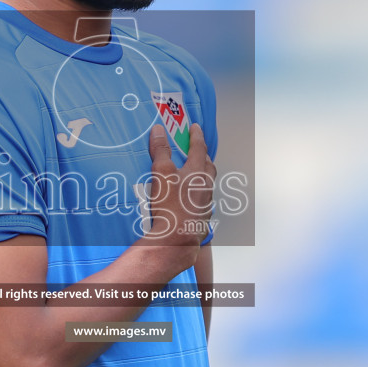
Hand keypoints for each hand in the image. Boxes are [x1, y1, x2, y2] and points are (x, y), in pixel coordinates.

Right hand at [141, 123, 214, 259]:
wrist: (177, 239)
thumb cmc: (170, 205)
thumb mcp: (161, 173)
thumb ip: (160, 150)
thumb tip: (158, 129)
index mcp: (198, 172)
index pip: (199, 148)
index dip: (196, 136)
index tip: (195, 126)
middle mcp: (206, 186)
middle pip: (209, 166)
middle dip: (203, 156)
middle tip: (197, 150)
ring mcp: (205, 203)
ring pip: (207, 184)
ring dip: (201, 176)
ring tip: (192, 174)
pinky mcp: (201, 218)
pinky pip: (202, 200)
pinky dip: (196, 194)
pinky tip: (187, 198)